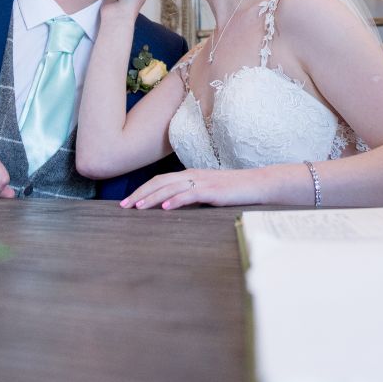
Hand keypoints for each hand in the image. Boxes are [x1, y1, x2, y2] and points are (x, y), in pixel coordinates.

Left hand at [119, 168, 263, 209]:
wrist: (258, 184)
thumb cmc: (234, 190)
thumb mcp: (208, 191)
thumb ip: (191, 195)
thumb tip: (173, 206)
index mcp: (189, 174)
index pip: (159, 180)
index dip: (142, 189)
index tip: (128, 201)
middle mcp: (192, 175)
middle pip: (159, 182)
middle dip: (140, 193)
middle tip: (124, 206)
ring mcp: (202, 181)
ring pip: (170, 187)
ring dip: (152, 197)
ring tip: (138, 207)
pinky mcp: (213, 190)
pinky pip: (190, 194)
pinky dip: (176, 199)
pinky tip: (165, 207)